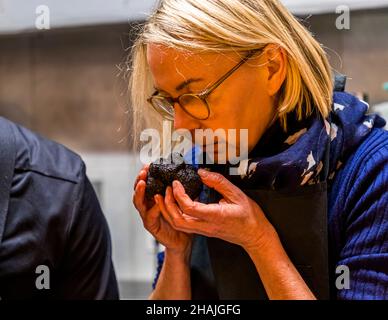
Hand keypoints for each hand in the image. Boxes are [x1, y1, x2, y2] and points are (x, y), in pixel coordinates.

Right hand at [133, 164, 191, 256]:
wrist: (183, 240)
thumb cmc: (182, 219)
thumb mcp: (183, 200)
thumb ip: (182, 189)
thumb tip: (190, 176)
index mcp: (154, 198)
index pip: (147, 184)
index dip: (146, 174)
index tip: (148, 165)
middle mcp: (148, 206)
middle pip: (139, 191)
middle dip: (139, 180)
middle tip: (143, 171)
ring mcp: (148, 216)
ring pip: (139, 203)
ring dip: (140, 192)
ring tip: (142, 183)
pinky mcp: (151, 226)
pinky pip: (150, 216)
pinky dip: (153, 208)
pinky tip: (157, 201)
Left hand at [158, 169, 276, 250]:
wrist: (255, 236)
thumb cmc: (249, 216)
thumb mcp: (237, 194)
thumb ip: (219, 182)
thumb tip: (202, 173)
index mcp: (215, 216)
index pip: (189, 208)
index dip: (179, 195)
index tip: (176, 183)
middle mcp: (207, 226)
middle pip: (178, 221)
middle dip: (167, 205)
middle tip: (166, 190)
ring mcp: (204, 230)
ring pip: (179, 225)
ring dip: (169, 211)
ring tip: (166, 196)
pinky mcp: (204, 231)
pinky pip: (184, 225)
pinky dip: (176, 214)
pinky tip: (177, 203)